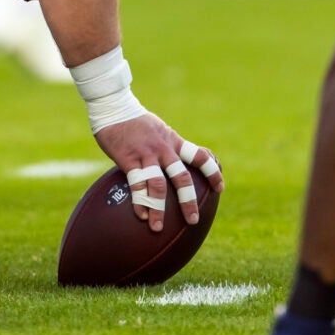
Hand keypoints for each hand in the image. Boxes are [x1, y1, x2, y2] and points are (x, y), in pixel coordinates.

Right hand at [91, 111, 221, 231]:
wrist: (114, 106)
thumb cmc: (136, 121)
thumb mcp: (159, 130)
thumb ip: (168, 146)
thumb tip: (176, 162)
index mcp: (173, 142)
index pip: (199, 157)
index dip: (212, 173)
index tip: (220, 188)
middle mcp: (164, 149)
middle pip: (182, 178)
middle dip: (188, 201)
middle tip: (193, 220)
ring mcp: (146, 155)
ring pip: (158, 185)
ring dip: (159, 209)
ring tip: (158, 228)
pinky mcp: (128, 158)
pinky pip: (136, 183)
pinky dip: (140, 200)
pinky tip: (141, 215)